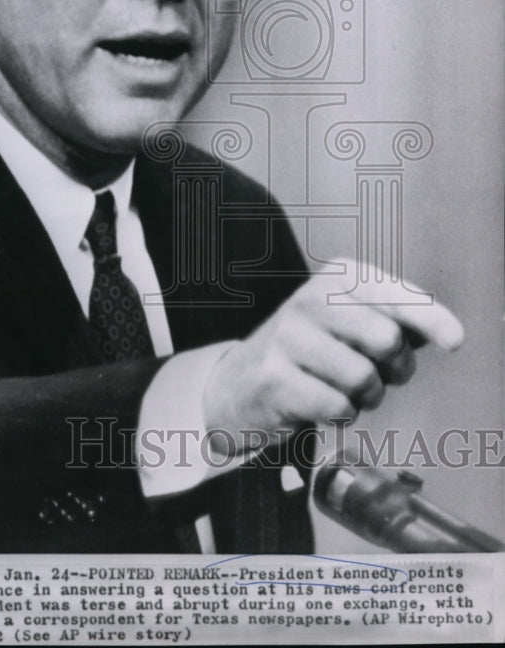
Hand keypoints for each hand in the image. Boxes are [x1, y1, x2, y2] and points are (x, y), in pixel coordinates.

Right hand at [202, 259, 463, 453]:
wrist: (239, 383)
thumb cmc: (312, 352)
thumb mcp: (353, 322)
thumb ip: (401, 322)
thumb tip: (449, 333)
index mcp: (336, 277)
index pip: (395, 295)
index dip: (430, 319)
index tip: (454, 340)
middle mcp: (309, 298)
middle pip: (386, 339)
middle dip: (394, 369)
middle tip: (379, 375)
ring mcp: (287, 336)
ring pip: (363, 378)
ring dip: (366, 398)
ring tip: (347, 392)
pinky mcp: (274, 377)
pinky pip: (338, 406)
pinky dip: (342, 415)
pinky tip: (323, 405)